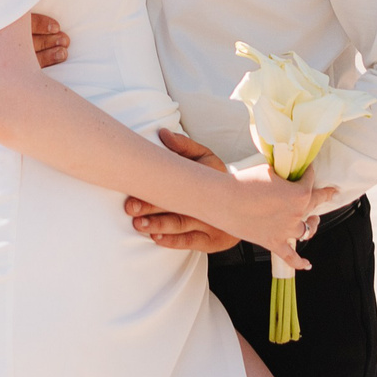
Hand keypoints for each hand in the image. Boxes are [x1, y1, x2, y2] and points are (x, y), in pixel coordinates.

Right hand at [0, 14, 66, 93]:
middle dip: (49, 41)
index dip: (40, 25)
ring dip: (48, 56)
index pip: (16, 24)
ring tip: (64, 50)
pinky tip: (52, 64)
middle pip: (24, 44)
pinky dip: (37, 71)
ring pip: (25, 62)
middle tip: (66, 39)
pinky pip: (18, 78)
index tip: (58, 26)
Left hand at [125, 129, 238, 252]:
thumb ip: (184, 146)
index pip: (180, 184)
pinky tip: (156, 237)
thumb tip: (164, 134)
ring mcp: (214, 224)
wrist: (246, 202)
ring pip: (182, 226)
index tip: (135, 190)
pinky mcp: (214, 241)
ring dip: (159, 226)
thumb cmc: (215, 177)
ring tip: (139, 225)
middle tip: (131, 208)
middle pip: (178, 205)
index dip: (156, 189)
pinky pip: (191, 242)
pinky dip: (172, 241)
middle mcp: (212, 203)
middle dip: (151, 208)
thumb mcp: (205, 157)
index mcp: (208, 179)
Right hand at [217, 163, 332, 274]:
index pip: (310, 180)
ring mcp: (286, 231)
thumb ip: (282, 175)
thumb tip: (285, 175)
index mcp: (299, 194)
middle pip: (315, 204)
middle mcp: (297, 214)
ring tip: (313, 220)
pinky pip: (290, 256)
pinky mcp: (274, 243)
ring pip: (306, 230)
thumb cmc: (244, 182)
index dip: (309, 172)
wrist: (223, 200)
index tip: (308, 168)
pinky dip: (299, 262)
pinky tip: (307, 264)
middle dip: (324, 196)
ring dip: (312, 225)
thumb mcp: (269, 170)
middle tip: (330, 192)